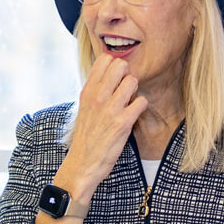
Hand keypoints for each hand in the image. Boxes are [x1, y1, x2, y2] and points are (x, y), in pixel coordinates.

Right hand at [57, 54, 148, 198]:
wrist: (82, 164)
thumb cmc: (86, 136)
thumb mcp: (84, 108)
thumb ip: (95, 91)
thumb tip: (110, 75)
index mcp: (87, 91)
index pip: (104, 59)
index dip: (115, 66)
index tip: (116, 79)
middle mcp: (97, 96)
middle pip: (121, 65)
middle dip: (127, 75)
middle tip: (125, 90)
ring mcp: (110, 109)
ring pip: (133, 81)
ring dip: (135, 91)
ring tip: (129, 102)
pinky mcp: (122, 123)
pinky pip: (141, 101)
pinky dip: (141, 107)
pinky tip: (133, 115)